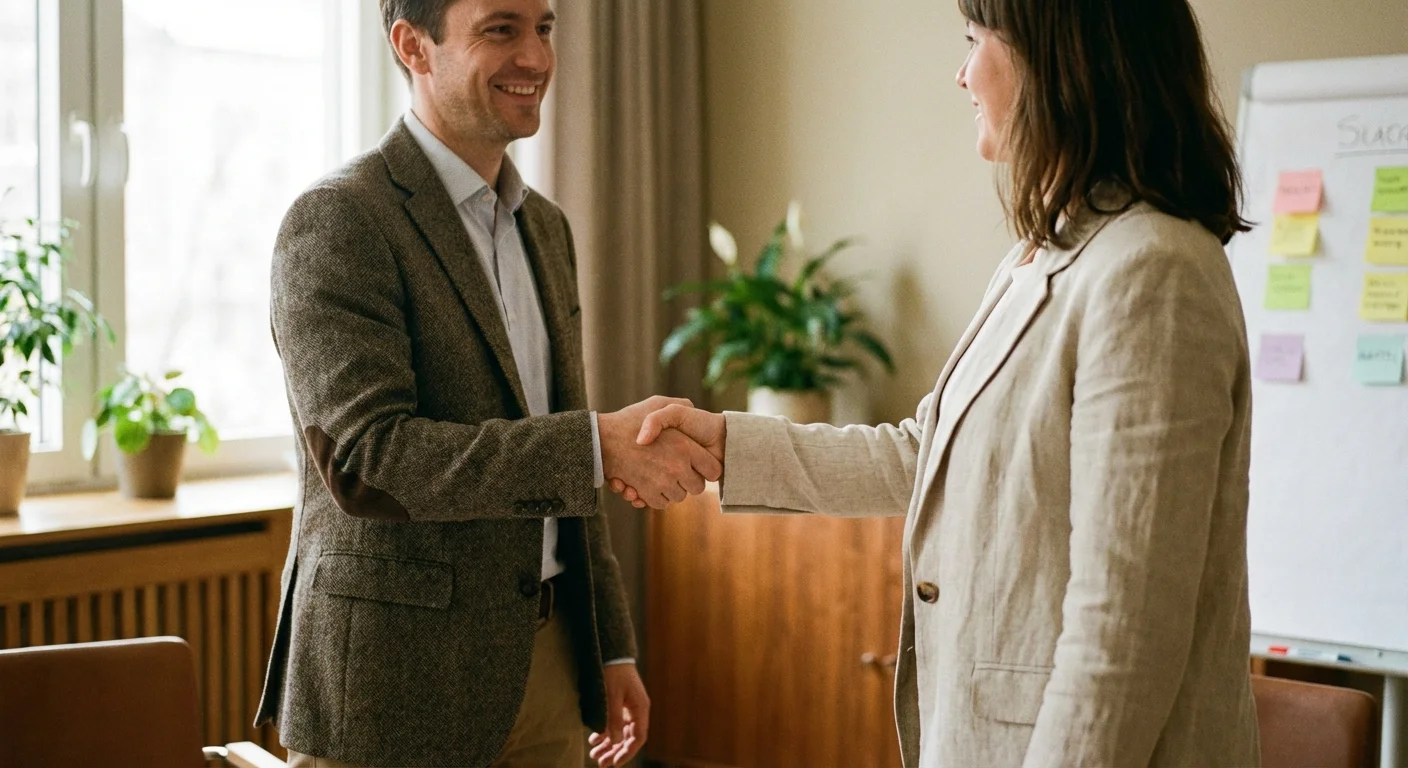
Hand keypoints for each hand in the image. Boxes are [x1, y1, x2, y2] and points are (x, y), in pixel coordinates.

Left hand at [589, 663, 649, 765]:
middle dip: (615, 752)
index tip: (614, 763)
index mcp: (640, 708)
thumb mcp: (611, 696)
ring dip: (608, 745)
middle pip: (628, 738)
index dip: (627, 752)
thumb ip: (613, 719)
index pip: (638, 738)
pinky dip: (604, 733)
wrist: (610, 652)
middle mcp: (637, 710)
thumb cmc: (613, 672)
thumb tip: (614, 741)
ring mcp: (628, 707)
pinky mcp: (620, 704)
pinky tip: (594, 740)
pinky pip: (614, 724)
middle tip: (601, 763)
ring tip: (594, 755)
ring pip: (620, 732)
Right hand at [598, 396, 721, 508]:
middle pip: (697, 488)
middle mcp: (677, 467)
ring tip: (660, 475)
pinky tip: (648, 484)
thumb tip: (694, 413)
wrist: (601, 439)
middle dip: (688, 482)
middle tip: (678, 472)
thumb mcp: (658, 404)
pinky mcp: (648, 494)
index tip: (699, 466)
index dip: (707, 469)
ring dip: (671, 489)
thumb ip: (680, 405)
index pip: (713, 470)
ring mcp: (663, 482)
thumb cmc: (629, 420)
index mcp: (685, 447)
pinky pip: (661, 503)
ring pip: (678, 497)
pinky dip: (655, 497)